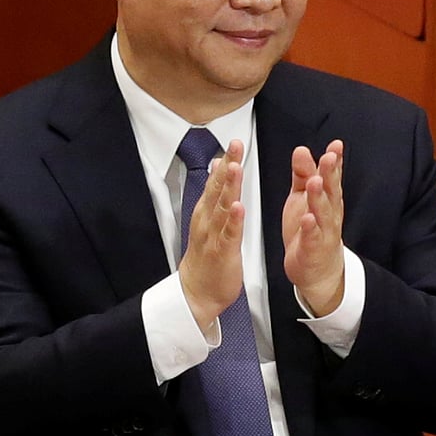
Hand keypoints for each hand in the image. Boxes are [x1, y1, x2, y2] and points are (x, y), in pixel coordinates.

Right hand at [178, 139, 246, 329]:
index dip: (225, 162)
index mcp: (206, 212)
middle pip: (217, 189)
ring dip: (228, 187)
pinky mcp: (222, 252)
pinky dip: (233, 220)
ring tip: (235, 167)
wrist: (196, 293)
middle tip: (235, 145)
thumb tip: (218, 166)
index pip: (216, 182)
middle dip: (227, 166)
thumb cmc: (206, 258)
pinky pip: (229, 234)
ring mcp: (213, 236)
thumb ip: (214, 193)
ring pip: (222, 207)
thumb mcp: (209, 220)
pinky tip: (238, 207)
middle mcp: (207, 220)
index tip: (233, 142)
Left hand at [282, 140, 345, 315]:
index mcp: (327, 198)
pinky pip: (312, 237)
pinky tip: (307, 218)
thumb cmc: (310, 228)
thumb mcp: (304, 197)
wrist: (317, 269)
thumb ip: (303, 174)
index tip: (335, 146)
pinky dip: (310, 228)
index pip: (331, 176)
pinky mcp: (313, 248)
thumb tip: (302, 150)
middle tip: (328, 157)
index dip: (335, 161)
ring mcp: (323, 231)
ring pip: (322, 212)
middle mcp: (329, 213)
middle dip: (330, 174)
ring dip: (319, 197)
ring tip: (315, 182)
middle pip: (331, 191)